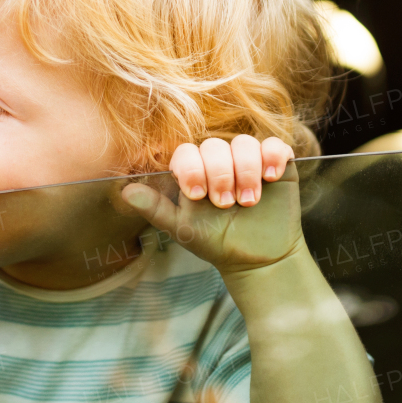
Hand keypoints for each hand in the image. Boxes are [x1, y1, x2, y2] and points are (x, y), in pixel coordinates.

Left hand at [120, 135, 302, 272]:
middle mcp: (219, 159)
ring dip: (246, 171)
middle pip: (215, 145)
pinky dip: (273, 157)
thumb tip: (125, 192)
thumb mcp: (182, 228)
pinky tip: (271, 178)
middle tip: (225, 203)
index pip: (187, 152)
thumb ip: (155, 209)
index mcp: (193, 170)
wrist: (257, 258)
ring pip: (244, 144)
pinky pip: (275, 145)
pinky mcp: (276, 163)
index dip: (192, 169)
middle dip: (220, 174)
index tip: (198, 196)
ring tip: (248, 201)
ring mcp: (248, 159)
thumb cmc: (216, 242)